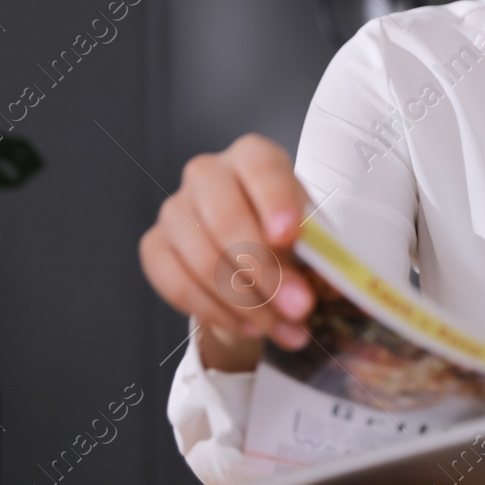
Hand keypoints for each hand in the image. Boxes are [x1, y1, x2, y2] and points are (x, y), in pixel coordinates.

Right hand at [139, 134, 314, 371]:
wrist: (248, 256)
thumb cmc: (285, 235)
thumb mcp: (310, 232)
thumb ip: (317, 249)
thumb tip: (330, 279)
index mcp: (253, 156)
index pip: (262, 169)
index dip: (275, 202)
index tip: (289, 236)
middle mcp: (208, 173)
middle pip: (226, 219)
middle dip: (266, 271)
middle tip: (299, 307)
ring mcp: (175, 209)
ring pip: (204, 259)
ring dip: (248, 303)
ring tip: (283, 328)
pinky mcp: (154, 245)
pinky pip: (177, 284)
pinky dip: (217, 312)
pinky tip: (249, 326)